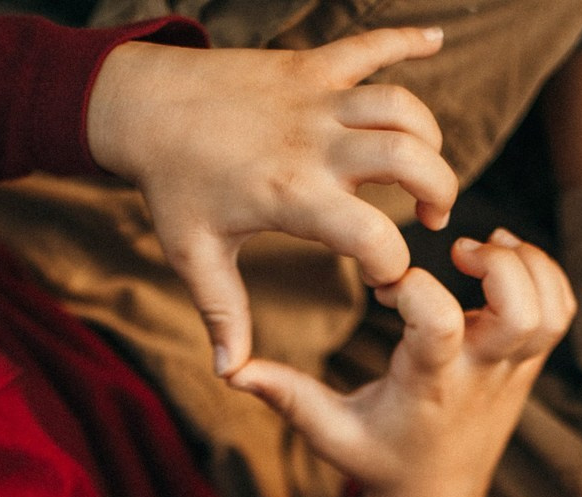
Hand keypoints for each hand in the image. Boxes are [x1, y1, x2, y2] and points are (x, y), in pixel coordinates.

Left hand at [86, 28, 456, 375]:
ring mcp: (316, 97)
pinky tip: (437, 40)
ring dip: (428, 136)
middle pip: (409, 158)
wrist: (142, 104)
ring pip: (401, 105)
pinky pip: (372, 42)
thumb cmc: (171, 186)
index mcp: (292, 195)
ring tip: (423, 168)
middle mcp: (314, 143)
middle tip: (431, 219)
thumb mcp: (195, 257)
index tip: (384, 281)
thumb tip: (230, 374)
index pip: (374, 235)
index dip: (394, 266)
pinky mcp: (312, 64)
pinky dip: (409, 37)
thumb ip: (223, 315)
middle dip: (439, 191)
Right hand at [228, 231, 575, 496]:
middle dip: (499, 268)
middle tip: (459, 250)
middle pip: (523, 313)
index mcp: (430, 386)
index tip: (383, 283)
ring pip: (550, 308)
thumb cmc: (376, 459)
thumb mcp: (327, 432)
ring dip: (524, 265)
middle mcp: (480, 376)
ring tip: (481, 251)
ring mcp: (512, 370)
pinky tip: (503, 262)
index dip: (412, 286)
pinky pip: (561, 309)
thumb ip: (286, 397)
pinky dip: (544, 274)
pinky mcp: (527, 364)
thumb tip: (232, 370)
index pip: (439, 322)